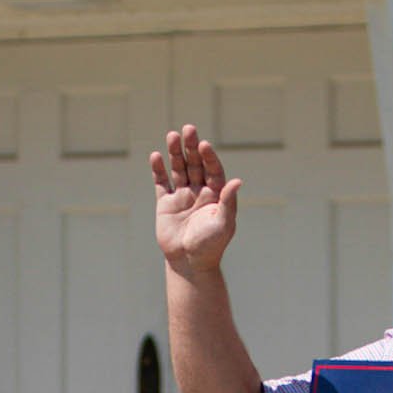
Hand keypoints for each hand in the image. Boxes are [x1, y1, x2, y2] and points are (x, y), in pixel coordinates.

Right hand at [152, 124, 240, 273]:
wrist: (189, 263)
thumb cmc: (211, 245)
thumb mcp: (223, 223)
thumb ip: (228, 201)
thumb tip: (237, 181)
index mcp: (216, 194)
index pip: (213, 169)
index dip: (209, 157)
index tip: (204, 145)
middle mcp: (200, 191)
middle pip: (195, 164)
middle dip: (192, 147)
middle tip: (188, 129)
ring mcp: (182, 196)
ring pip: (178, 169)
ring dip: (175, 152)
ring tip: (172, 135)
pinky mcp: (166, 203)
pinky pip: (161, 183)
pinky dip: (158, 170)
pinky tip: (155, 156)